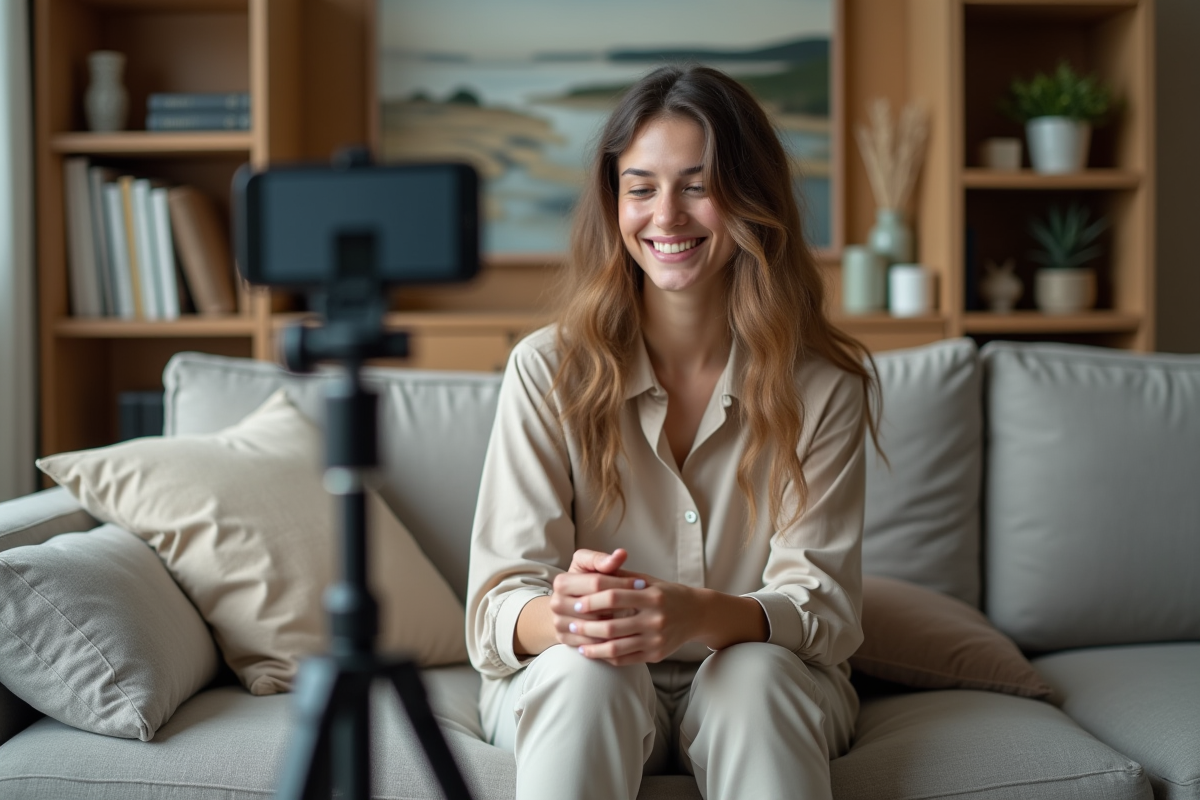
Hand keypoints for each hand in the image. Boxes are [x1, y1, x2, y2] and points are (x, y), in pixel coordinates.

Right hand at [547, 548, 645, 648]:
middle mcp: (556, 603)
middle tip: (642, 605)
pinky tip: (626, 634)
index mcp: (562, 581)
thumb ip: (603, 560)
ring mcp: (559, 623)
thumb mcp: (591, 566)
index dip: (621, 582)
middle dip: (620, 605)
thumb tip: (621, 554)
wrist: (568, 606)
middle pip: (594, 606)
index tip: (641, 584)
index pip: (596, 582)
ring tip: (636, 620)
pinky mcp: (564, 639)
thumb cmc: (586, 582)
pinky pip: (590, 642)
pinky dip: (608, 640)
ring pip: (593, 626)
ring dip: (616, 624)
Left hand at [553, 551, 699, 665]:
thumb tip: (593, 571)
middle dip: (587, 627)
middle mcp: (655, 618)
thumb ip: (622, 577)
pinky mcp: (656, 655)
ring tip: (579, 645)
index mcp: (651, 595)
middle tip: (571, 625)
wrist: (697, 614)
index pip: (614, 596)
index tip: (576, 602)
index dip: (592, 600)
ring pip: (616, 648)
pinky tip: (595, 653)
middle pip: (612, 626)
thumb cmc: (667, 593)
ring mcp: (656, 639)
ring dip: (593, 648)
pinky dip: (607, 658)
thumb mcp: (649, 580)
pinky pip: (626, 660)